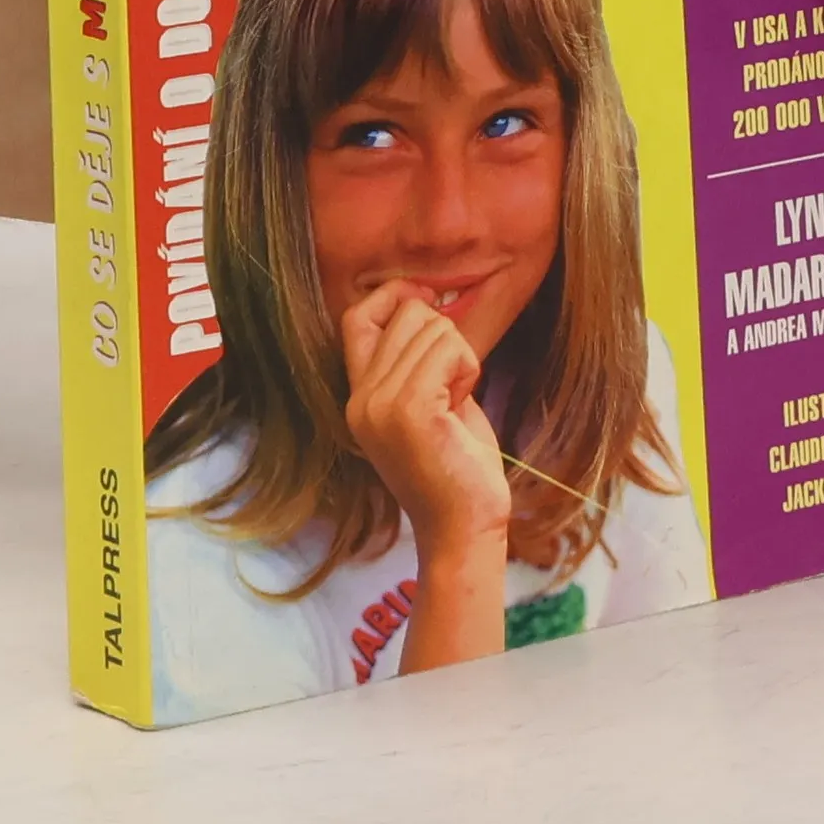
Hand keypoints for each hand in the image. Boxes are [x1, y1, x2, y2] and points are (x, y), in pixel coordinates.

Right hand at [339, 280, 511, 557]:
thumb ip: (414, 362)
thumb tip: (424, 302)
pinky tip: (462, 403)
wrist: (463, 527)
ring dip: (460, 357)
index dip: (392, 297)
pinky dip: (468, 368)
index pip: (356, 318)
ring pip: (434, 328)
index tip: (426, 301)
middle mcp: (361, 398)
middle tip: (454, 385)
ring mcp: (382, 404)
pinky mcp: (411, 409)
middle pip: (407, 314)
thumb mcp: (425, 404)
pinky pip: (449, 350)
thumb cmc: (456, 466)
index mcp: (359, 397)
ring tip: (457, 401)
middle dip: (444, 335)